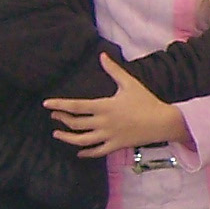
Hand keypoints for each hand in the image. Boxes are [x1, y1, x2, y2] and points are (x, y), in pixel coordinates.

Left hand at [46, 57, 189, 155]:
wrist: (163, 122)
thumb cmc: (146, 101)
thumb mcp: (130, 83)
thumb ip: (113, 70)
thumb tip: (101, 55)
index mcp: (105, 106)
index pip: (76, 106)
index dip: (60, 105)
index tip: (47, 105)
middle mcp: (103, 122)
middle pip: (76, 123)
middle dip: (62, 119)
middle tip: (54, 116)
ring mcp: (109, 136)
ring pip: (82, 140)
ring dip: (67, 138)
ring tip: (57, 134)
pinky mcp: (116, 146)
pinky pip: (97, 151)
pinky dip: (86, 153)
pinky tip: (79, 152)